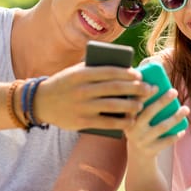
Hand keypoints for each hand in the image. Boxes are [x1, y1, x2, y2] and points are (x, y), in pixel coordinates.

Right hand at [35, 63, 156, 130]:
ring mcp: (82, 106)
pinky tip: (131, 121)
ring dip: (131, 105)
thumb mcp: (74, 71)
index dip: (127, 74)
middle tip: (149, 89)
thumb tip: (122, 68)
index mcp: (81, 74)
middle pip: (115, 88)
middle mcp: (82, 89)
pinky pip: (106, 122)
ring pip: (113, 106)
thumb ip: (94, 68)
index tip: (139, 76)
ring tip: (141, 104)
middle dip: (135, 89)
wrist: (40, 102)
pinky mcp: (82, 121)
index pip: (110, 72)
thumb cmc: (63, 84)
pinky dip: (121, 122)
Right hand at [125, 88, 188, 157]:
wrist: (137, 156)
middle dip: (163, 101)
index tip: (157, 86)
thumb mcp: (137, 118)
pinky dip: (176, 135)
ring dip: (176, 117)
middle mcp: (132, 129)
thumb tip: (159, 86)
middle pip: (149, 112)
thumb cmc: (141, 129)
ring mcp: (141, 140)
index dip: (144, 95)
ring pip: (162, 127)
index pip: (134, 103)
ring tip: (186, 109)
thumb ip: (143, 105)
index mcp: (127, 118)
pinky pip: (166, 141)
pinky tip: (183, 130)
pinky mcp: (150, 151)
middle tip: (174, 91)